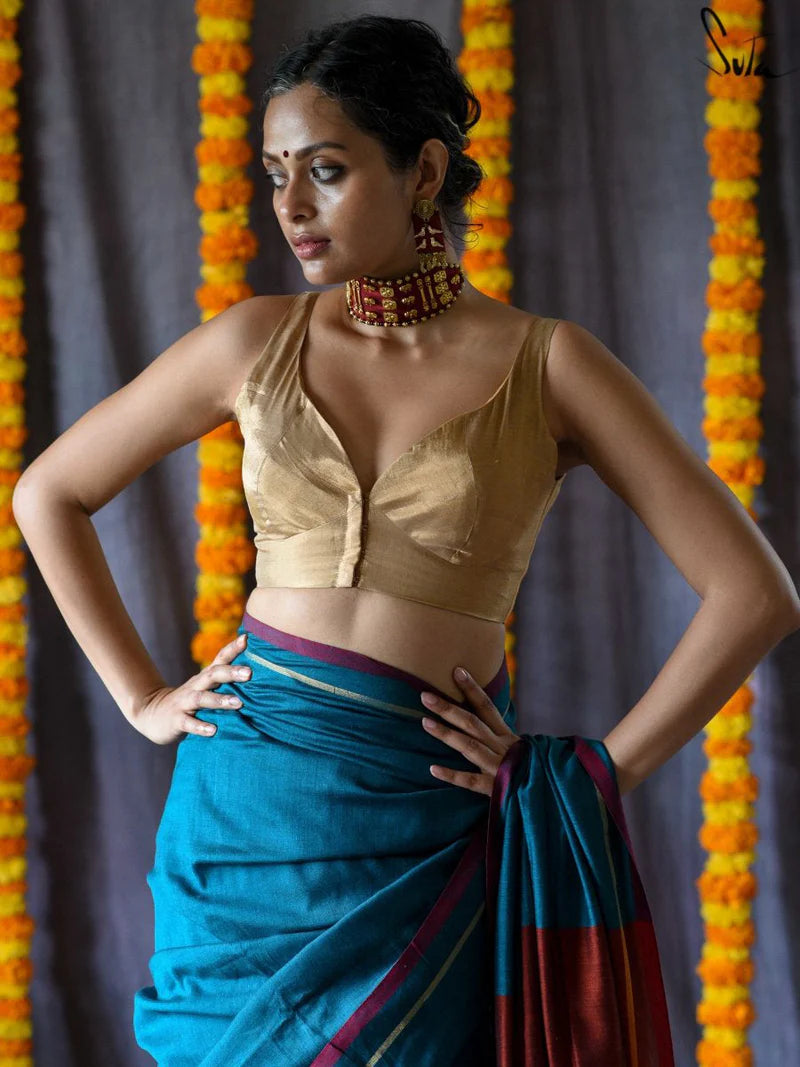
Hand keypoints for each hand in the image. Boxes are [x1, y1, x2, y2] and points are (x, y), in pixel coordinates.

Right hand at [131, 632, 250, 744]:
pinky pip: (188, 723)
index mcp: (205, 678)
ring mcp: (184, 703)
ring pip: (201, 698)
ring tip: (238, 703)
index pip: (220, 659)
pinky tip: (213, 730)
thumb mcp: (206, 687)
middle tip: (249, 673)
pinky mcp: (176, 720)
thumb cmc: (190, 700)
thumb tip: (259, 674)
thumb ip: (226, 681)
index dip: (233, 648)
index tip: (247, 638)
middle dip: (231, 672)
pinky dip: (200, 726)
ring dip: (219, 700)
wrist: (152, 714)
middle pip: (213, 675)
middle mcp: (195, 686)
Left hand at [420, 666, 520, 795]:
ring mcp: (499, 768)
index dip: (472, 688)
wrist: (553, 795)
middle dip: (449, 708)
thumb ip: (503, 740)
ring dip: (447, 734)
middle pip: (473, 723)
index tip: (456, 671)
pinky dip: (453, 775)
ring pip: (470, 747)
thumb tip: (481, 722)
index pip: (487, 707)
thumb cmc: (533, 774)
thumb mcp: (521, 752)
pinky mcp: (496, 789)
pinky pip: (471, 782)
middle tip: (424, 695)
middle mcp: (503, 748)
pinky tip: (433, 769)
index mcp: (508, 737)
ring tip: (425, 722)